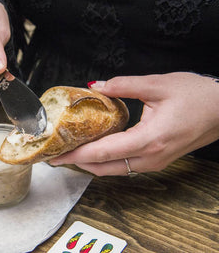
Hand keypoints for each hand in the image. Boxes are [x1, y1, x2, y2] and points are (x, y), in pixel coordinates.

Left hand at [49, 72, 218, 175]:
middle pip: (104, 168)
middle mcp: (151, 158)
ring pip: (114, 170)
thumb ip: (123, 85)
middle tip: (56, 154)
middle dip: (77, 162)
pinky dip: (106, 160)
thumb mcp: (158, 84)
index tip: (55, 154)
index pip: (103, 152)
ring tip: (71, 150)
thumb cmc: (199, 96)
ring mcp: (155, 163)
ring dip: (90, 163)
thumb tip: (96, 86)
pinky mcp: (157, 160)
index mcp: (149, 140)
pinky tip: (95, 148)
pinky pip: (125, 165)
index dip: (76, 154)